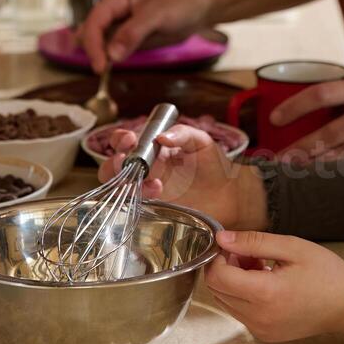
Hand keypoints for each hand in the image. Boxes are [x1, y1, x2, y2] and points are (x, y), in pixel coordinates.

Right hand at [78, 0, 213, 72]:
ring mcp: (119, 22)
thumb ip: (133, 33)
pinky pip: (111, 47)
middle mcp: (113, 9)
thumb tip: (112, 54)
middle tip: (101, 72)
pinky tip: (111, 66)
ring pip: (98, 41)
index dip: (93, 46)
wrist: (200, 6)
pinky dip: (109, 57)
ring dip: (98, 55)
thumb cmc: (181, 3)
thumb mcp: (157, 16)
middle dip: (92, 51)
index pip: (94, 23)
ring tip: (102, 71)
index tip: (100, 67)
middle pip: (91, 32)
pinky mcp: (128, 35)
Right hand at [98, 125, 267, 230]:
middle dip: (114, 162)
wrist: (230, 195)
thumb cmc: (216, 166)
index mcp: (153, 150)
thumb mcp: (202, 141)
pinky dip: (139, 199)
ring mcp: (148, 191)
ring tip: (153, 180)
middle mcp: (145, 170)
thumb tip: (161, 137)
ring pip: (119, 188)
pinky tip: (159, 192)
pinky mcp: (154, 210)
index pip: (126, 142)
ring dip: (126, 182)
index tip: (130, 139)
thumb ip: (183, 133)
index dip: (121, 139)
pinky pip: (134, 206)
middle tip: (129, 159)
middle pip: (113, 167)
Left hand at [204, 230, 343, 342]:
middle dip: (226, 268)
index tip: (235, 246)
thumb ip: (253, 242)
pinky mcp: (265, 335)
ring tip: (261, 268)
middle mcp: (257, 317)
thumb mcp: (291, 247)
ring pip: (226, 302)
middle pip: (217, 290)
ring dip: (234, 283)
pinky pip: (240, 313)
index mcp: (264, 294)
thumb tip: (221, 239)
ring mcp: (260, 329)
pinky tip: (266, 284)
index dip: (219, 257)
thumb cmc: (326, 273)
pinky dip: (244, 297)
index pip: (217, 276)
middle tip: (250, 255)